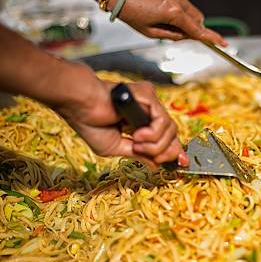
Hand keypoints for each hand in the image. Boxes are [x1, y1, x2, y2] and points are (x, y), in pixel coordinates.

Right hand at [53, 66, 187, 168]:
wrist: (80, 105)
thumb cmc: (91, 123)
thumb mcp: (117, 148)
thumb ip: (139, 155)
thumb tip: (157, 166)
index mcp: (141, 124)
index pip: (167, 138)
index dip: (175, 151)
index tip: (180, 164)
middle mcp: (148, 111)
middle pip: (173, 135)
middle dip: (164, 151)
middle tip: (146, 154)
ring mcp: (150, 102)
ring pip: (170, 130)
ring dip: (154, 144)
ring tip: (135, 142)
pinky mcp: (149, 95)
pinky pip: (163, 121)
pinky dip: (153, 134)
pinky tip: (137, 134)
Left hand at [108, 0, 226, 45]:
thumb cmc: (130, 12)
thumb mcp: (151, 32)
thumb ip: (173, 35)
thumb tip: (186, 36)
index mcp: (173, 12)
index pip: (197, 29)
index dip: (211, 38)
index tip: (223, 44)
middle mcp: (178, 0)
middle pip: (199, 20)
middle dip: (195, 30)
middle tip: (178, 36)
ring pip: (192, 12)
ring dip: (186, 21)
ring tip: (165, 24)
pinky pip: (184, 4)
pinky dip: (180, 13)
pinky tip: (163, 15)